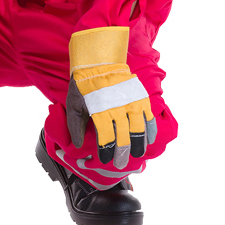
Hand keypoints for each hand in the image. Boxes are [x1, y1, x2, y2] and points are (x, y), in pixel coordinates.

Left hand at [66, 26, 156, 168]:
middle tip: (120, 163)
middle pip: (123, 137)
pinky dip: (150, 129)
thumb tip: (77, 145)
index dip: (106, 151)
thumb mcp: (73, 103)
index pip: (106, 137)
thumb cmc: (84, 84)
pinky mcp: (139, 96)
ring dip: (139, 144)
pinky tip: (149, 138)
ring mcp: (130, 101)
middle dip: (122, 153)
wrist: (98, 61)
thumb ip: (75, 125)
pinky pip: (148, 116)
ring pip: (138, 129)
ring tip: (138, 154)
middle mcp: (117, 107)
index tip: (106, 160)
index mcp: (100, 109)